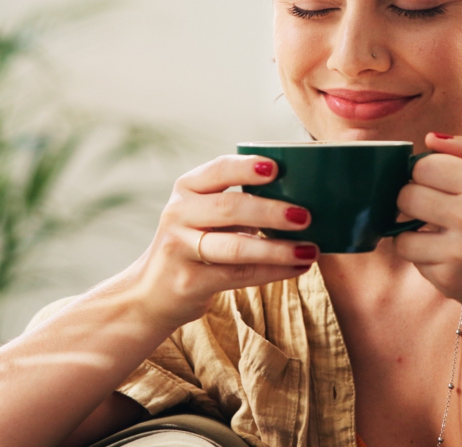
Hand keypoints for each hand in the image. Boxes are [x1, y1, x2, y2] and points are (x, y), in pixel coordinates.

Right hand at [121, 155, 318, 332]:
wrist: (151, 293)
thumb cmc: (195, 244)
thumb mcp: (206, 214)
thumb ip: (240, 202)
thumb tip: (305, 195)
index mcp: (188, 188)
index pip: (218, 170)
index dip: (246, 168)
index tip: (276, 167)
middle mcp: (179, 213)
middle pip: (229, 208)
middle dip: (271, 211)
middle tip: (306, 216)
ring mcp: (180, 248)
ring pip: (235, 247)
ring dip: (278, 248)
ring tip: (310, 250)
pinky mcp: (189, 282)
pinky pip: (238, 275)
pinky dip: (273, 272)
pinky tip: (297, 268)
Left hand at [394, 134, 461, 332]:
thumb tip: (429, 139)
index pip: (423, 166)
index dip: (425, 174)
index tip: (435, 184)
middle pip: (406, 196)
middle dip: (414, 201)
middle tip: (432, 210)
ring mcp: (457, 251)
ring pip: (402, 234)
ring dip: (414, 235)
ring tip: (438, 236)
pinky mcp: (448, 280)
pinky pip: (416, 262)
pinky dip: (428, 259)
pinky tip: (452, 258)